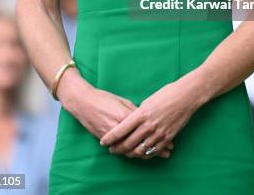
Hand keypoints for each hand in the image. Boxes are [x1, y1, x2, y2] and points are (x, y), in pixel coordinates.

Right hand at [57, 70, 172, 159]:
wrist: (83, 101)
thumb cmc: (104, 98)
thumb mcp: (122, 101)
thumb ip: (135, 111)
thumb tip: (148, 117)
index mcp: (126, 115)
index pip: (145, 128)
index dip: (158, 135)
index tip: (170, 139)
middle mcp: (119, 127)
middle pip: (140, 141)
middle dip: (155, 148)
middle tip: (167, 151)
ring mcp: (111, 134)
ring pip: (130, 149)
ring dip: (144, 153)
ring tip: (156, 155)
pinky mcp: (104, 139)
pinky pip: (120, 149)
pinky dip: (130, 153)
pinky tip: (138, 154)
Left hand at [99, 73, 202, 159]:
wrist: (185, 96)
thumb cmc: (166, 94)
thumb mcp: (148, 101)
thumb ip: (138, 113)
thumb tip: (130, 122)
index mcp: (141, 114)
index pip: (120, 130)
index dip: (110, 138)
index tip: (103, 142)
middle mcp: (148, 125)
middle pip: (128, 143)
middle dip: (117, 148)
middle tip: (112, 150)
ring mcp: (158, 133)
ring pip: (139, 150)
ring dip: (130, 153)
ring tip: (124, 153)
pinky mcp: (167, 138)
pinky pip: (153, 151)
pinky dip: (145, 154)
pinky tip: (140, 154)